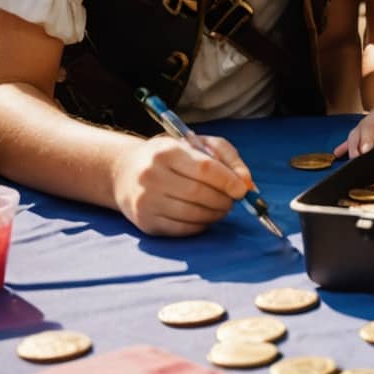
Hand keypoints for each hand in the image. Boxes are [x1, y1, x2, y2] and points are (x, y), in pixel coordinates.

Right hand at [111, 133, 253, 236]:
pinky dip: (201, 225)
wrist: (125, 172)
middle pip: (200, 193)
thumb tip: (248, 184)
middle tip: (233, 200)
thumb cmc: (170, 156)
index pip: (205, 169)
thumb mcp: (198, 144)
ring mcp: (146, 201)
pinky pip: (182, 229)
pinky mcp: (145, 222)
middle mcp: (152, 175)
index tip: (243, 189)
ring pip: (192, 214)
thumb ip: (228, 158)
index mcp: (166, 151)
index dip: (229, 181)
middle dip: (224, 200)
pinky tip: (204, 216)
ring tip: (221, 207)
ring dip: (215, 214)